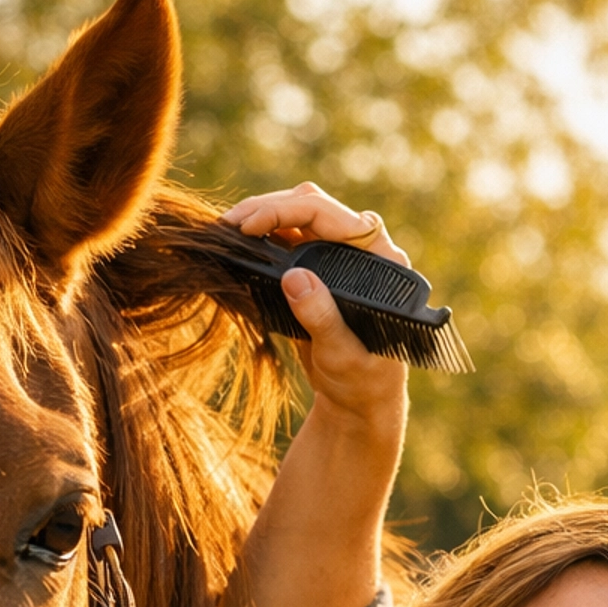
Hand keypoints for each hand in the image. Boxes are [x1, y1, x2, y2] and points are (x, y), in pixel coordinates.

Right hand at [223, 181, 407, 434]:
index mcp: (381, 262)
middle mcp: (361, 249)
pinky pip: (288, 240)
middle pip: (312, 206)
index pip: (333, 217)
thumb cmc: (363, 382)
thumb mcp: (344, 356)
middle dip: (268, 208)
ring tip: (225, 232)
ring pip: (297, 216)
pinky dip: (262, 239)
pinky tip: (237, 246)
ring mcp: (338, 256)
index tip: (251, 226)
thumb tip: (294, 277)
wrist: (356, 401)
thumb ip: (323, 318)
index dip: (289, 212)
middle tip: (227, 225)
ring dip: (261, 218)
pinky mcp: (317, 268)